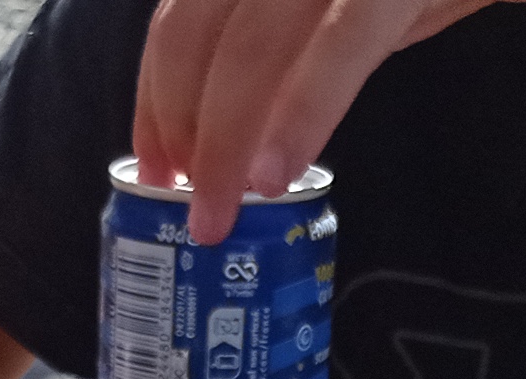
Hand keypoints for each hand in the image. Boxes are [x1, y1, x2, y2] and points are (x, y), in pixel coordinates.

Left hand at [135, 0, 505, 239]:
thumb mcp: (371, 5)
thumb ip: (307, 43)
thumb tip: (247, 129)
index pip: (183, 11)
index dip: (157, 90)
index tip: (154, 162)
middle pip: (200, 27)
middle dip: (180, 123)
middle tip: (185, 204)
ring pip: (254, 42)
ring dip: (226, 135)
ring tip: (219, 210)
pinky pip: (341, 42)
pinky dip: (302, 110)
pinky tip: (276, 170)